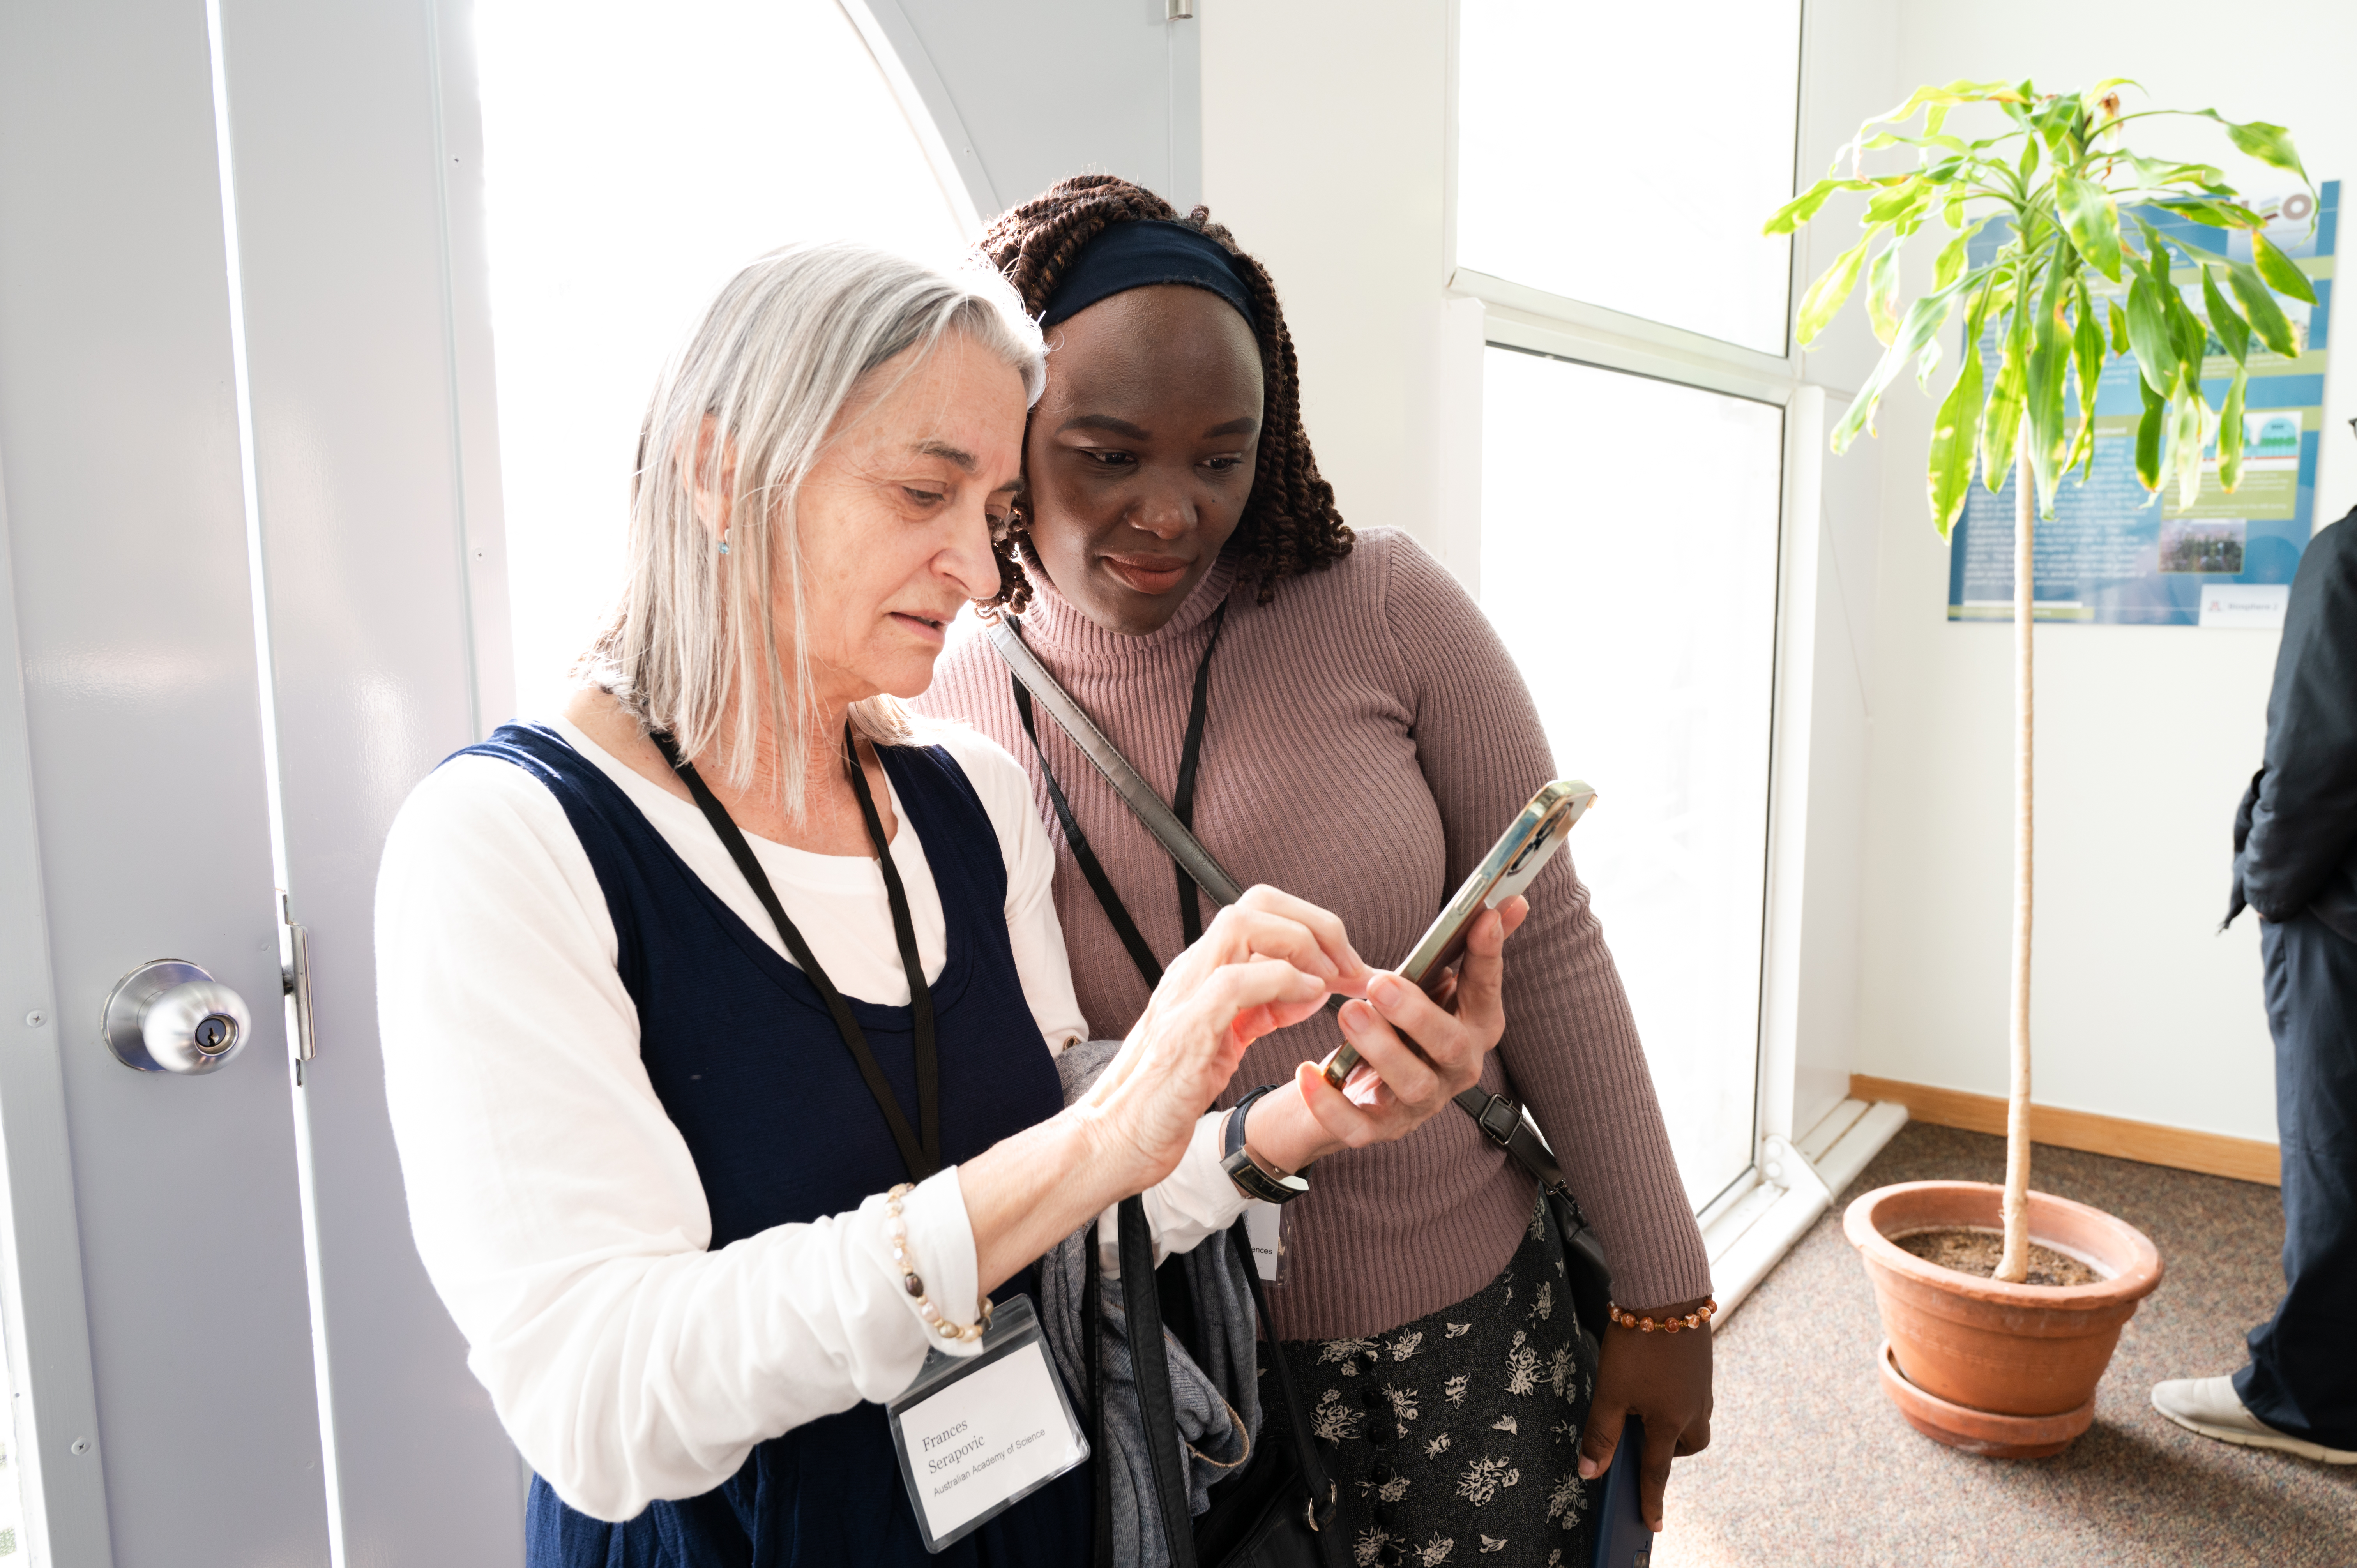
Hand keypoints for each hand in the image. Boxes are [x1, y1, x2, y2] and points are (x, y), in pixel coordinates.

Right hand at [1077, 886, 1358, 1188]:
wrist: (1113, 1141)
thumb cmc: (1165, 1098)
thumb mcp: (1224, 1040)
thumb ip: (1263, 1007)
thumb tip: (1310, 987)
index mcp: (1202, 973)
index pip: (1260, 910)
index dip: (1313, 926)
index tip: (1348, 966)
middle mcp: (1191, 973)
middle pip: (1257, 901)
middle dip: (1316, 923)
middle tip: (1350, 967)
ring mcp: (1184, 997)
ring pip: (1243, 923)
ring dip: (1302, 944)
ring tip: (1333, 981)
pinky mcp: (1185, 1033)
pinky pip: (1236, 982)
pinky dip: (1281, 982)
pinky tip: (1308, 1002)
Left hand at [1243, 897, 1527, 1170]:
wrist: (1352, 1086)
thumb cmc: (1398, 1026)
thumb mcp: (1427, 984)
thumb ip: (1464, 948)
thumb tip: (1507, 900)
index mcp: (1472, 1030)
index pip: (1486, 994)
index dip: (1488, 958)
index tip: (1481, 918)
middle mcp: (1454, 1071)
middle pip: (1452, 1047)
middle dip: (1419, 1014)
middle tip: (1380, 983)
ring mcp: (1418, 1105)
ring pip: (1412, 1085)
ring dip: (1381, 1048)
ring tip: (1348, 1012)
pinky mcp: (1377, 1130)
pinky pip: (1357, 1127)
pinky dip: (1330, 1103)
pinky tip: (1307, 1070)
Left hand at [1577, 1303, 1713, 1532]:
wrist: (1668, 1292)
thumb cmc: (1638, 1343)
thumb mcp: (1611, 1391)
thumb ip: (1601, 1433)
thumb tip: (1590, 1472)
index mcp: (1672, 1422)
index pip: (1657, 1472)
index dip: (1651, 1500)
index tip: (1653, 1526)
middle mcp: (1694, 1408)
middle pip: (1685, 1446)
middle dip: (1667, 1452)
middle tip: (1639, 1437)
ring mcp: (1701, 1385)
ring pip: (1692, 1418)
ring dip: (1671, 1422)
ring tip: (1642, 1404)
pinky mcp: (1702, 1364)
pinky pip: (1691, 1393)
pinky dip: (1674, 1396)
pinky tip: (1654, 1378)